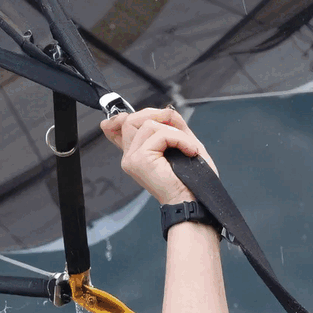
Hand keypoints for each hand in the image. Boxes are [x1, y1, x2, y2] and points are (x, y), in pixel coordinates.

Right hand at [100, 107, 215, 204]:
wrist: (194, 201)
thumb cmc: (191, 181)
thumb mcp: (182, 145)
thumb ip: (172, 126)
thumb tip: (166, 110)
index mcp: (137, 154)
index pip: (117, 127)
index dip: (132, 114)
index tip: (158, 116)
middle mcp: (130, 156)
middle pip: (131, 119)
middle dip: (158, 115)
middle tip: (179, 130)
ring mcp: (132, 158)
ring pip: (148, 124)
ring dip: (175, 132)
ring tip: (189, 148)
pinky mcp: (140, 159)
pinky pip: (160, 134)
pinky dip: (180, 139)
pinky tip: (190, 151)